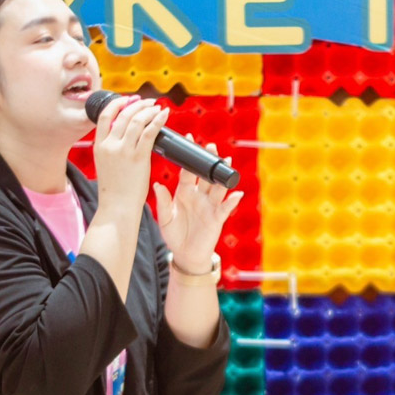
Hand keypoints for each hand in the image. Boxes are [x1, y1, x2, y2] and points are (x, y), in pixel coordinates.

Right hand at [92, 95, 169, 207]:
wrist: (117, 207)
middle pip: (124, 114)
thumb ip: (111, 148)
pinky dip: (158, 120)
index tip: (128, 99)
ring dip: (149, 110)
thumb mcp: (104, 164)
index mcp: (99, 146)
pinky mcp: (139, 157)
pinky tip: (164, 114)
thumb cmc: (114, 190)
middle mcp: (110, 145)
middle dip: (138, 104)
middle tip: (149, 102)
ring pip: (137, 120)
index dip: (118, 103)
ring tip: (157, 107)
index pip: (105, 115)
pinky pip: (150, 132)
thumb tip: (123, 135)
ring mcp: (124, 151)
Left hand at [152, 138, 243, 271]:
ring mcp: (209, 206)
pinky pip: (225, 208)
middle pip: (205, 175)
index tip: (189, 139)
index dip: (189, 157)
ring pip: (217, 187)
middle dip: (209, 160)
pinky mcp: (217, 218)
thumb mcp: (164, 218)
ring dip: (222, 175)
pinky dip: (231, 201)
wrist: (185, 255)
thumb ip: (163, 202)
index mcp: (184, 192)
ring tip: (227, 160)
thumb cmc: (174, 235)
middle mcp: (198, 196)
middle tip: (210, 146)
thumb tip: (157, 185)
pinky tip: (236, 194)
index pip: (187, 170)